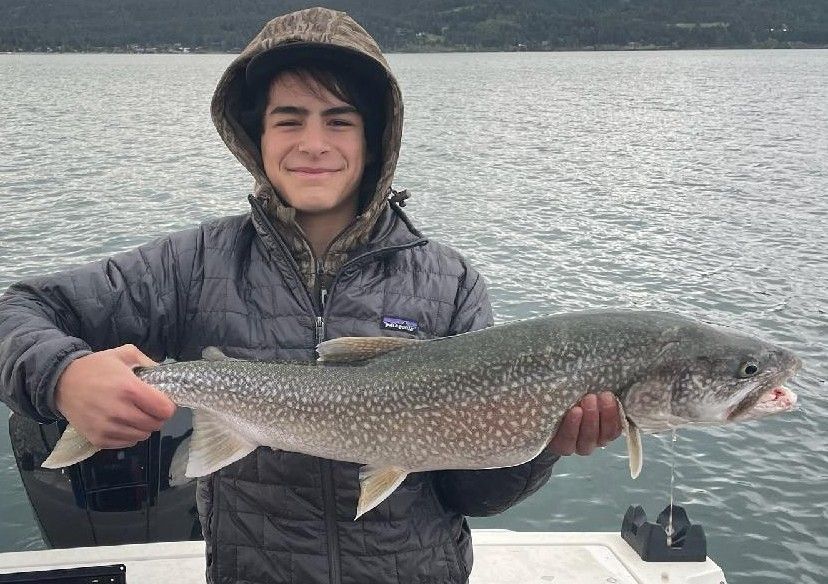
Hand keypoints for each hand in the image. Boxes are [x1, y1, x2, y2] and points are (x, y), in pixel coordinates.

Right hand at [54, 344, 175, 448]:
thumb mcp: (124, 354)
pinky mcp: (98, 439)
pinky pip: (127, 443)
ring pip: (142, 436)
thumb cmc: (96, 367)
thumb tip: (164, 375)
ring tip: (136, 414)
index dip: (168, 406)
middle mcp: (119, 411)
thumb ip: (148, 361)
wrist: (62, 383)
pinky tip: (124, 423)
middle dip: (158, 416)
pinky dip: (130, 435)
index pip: (164, 410)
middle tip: (150, 408)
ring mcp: (107, 428)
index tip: (164, 401)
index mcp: (129, 389)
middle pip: (156, 424)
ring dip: (144, 427)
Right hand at [547, 392, 622, 455]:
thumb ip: (549, 403)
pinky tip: (612, 399)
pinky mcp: (610, 432)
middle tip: (589, 398)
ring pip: (604, 436)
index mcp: (560, 442)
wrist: (577, 400)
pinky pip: (616, 430)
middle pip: (587, 439)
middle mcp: (579, 446)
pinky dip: (615, 415)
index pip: (565, 441)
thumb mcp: (550, 404)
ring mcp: (597, 440)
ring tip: (603, 396)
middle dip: (590, 418)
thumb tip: (535, 392)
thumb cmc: (558, 403)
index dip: (571, 427)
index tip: (574, 410)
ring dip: (605, 415)